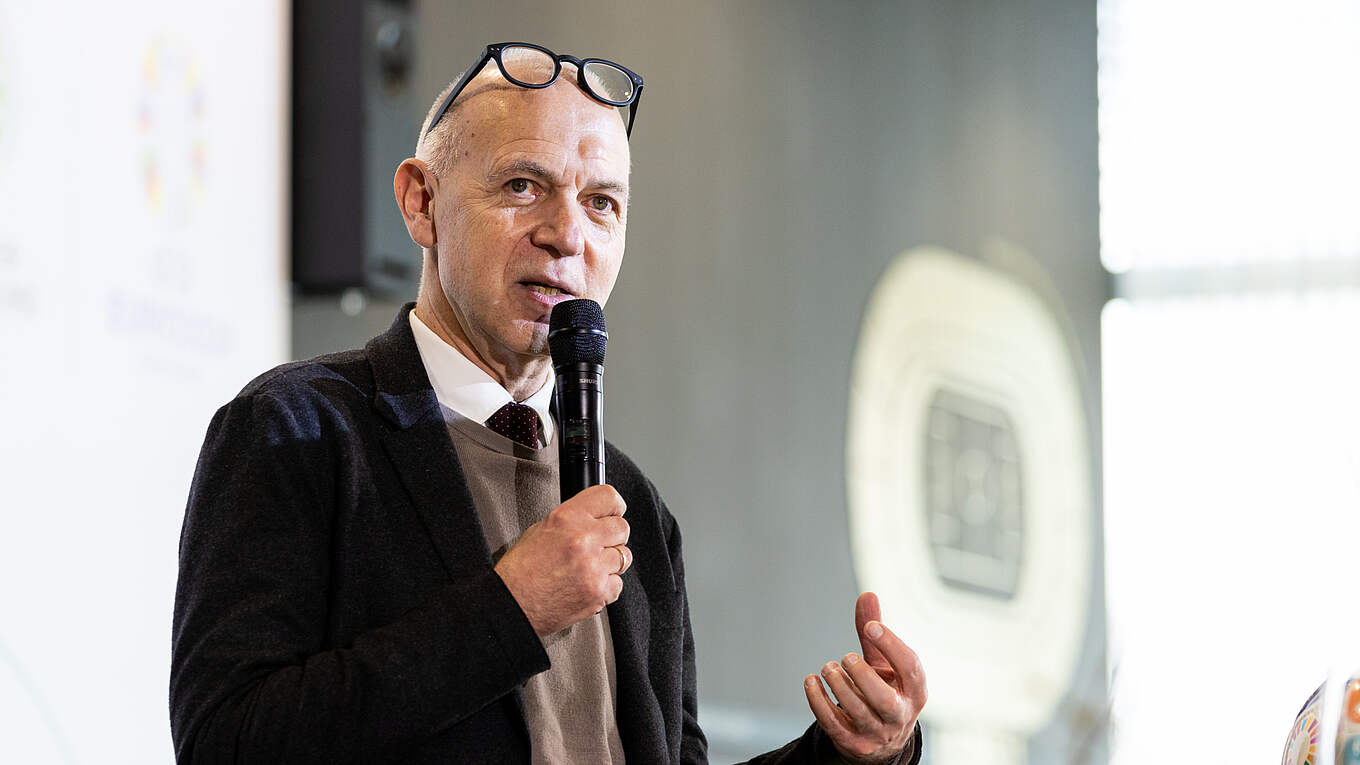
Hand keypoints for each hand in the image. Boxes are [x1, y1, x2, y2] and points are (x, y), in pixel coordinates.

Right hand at [494, 484, 631, 636]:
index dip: (615, 506)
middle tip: (598, 546)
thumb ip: (572, 520)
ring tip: (588, 569)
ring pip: (624, 556)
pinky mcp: (599, 591)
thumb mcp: (540, 530)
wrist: (512, 606)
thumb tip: (594, 518)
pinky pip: (618, 583)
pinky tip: (586, 585)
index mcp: (567, 518)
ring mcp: (594, 566)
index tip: (615, 512)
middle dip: (612, 536)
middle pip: (622, 528)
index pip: (608, 497)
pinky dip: (606, 586)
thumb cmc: (520, 571)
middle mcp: (583, 539)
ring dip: (610, 562)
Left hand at [804, 592, 926, 764]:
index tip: (870, 626)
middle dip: (862, 675)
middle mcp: (900, 715)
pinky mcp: (853, 744)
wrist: (881, 739)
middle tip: (846, 656)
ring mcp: (877, 733)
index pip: (910, 667)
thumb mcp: (885, 662)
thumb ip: (875, 631)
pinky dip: (818, 700)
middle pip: (883, 699)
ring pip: (857, 711)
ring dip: (838, 685)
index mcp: (915, 691)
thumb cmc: (884, 689)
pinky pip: (833, 723)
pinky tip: (811, 681)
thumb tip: (867, 594)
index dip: (891, 644)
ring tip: (829, 667)